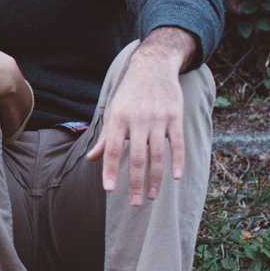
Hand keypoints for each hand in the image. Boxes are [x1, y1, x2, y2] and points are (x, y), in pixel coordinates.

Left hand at [85, 30, 193, 206]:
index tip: (109, 189)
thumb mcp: (113, 111)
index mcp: (119, 118)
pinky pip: (177, 143)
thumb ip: (105, 138)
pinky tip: (176, 177)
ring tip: (153, 196)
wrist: (153, 67)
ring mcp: (158, 118)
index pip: (114, 149)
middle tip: (137, 203)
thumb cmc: (129, 94)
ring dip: (156, 177)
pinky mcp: (175, 116)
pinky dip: (178, 160)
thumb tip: (91, 159)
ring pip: (158, 154)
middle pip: (137, 156)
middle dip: (136, 182)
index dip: (111, 170)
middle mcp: (138, 119)